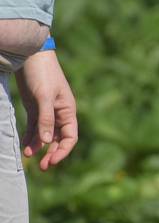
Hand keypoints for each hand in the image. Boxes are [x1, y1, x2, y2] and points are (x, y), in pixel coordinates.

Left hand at [14, 50, 77, 169]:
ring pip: (45, 135)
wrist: (30, 55)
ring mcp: (47, 112)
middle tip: (42, 167)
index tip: (52, 161)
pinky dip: (31, 138)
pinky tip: (25, 147)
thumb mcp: (43, 97)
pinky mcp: (35, 108)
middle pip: (59, 139)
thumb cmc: (42, 74)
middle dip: (52, 154)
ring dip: (39, 147)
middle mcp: (60, 114)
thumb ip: (45, 119)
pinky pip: (34, 128)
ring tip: (29, 157)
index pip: (70, 137)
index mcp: (68, 111)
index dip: (63, 151)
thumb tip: (46, 143)